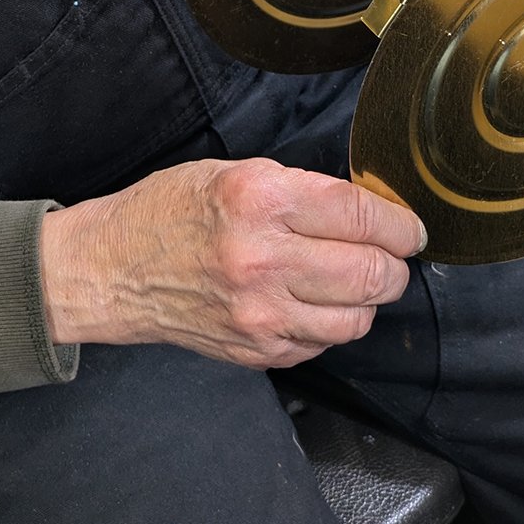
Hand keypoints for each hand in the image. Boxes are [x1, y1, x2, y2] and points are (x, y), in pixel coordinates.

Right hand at [39, 157, 424, 368]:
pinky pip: (323, 343)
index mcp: (262, 200)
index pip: (363, 217)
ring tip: (354, 281)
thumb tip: (366, 212)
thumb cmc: (171, 211)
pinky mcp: (257, 350)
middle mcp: (265, 259)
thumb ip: (300, 190)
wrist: (114, 270)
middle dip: (394, 265)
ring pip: (357, 318)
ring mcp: (262, 313)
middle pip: (372, 273)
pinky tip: (312, 302)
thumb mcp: (233, 173)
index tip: (410, 229)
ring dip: (368, 300)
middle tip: (392, 257)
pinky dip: (330, 323)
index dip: (400, 225)